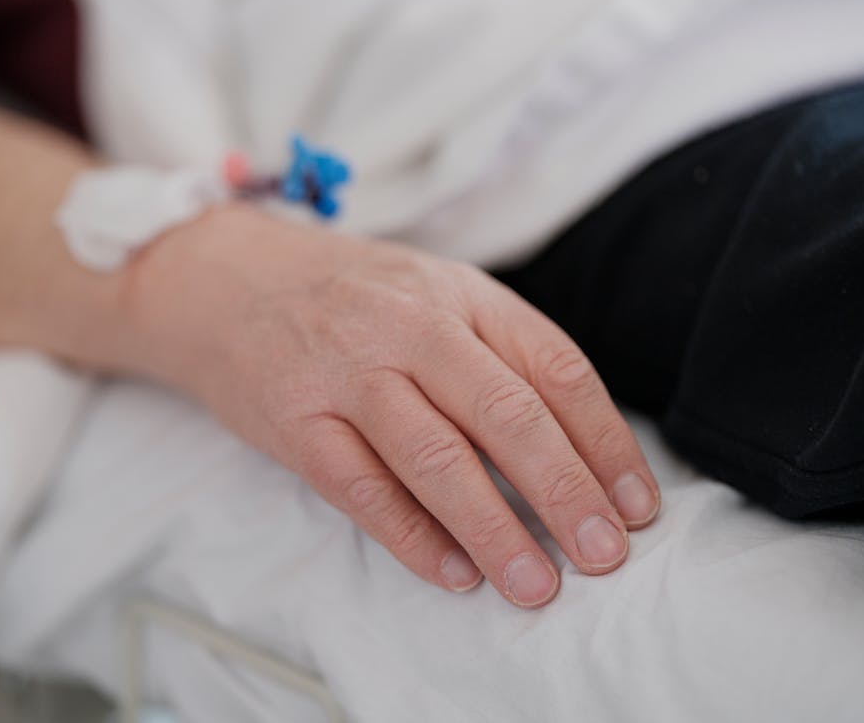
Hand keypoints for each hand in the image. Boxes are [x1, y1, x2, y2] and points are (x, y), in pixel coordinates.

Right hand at [123, 204, 659, 607]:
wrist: (228, 280)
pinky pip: (362, 488)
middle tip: (604, 554)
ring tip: (537, 584)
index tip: (635, 503)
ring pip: (436, 457)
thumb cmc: (351, 297)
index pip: (555, 369)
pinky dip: (412, 536)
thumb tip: (579, 450)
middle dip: (565, 491)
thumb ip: (500, 354)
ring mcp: (347, 372)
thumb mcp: (435, 295)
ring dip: (494, 528)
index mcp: (461, 294)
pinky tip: (453, 572)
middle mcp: (409, 326)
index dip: (605, 442)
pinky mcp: (294, 420)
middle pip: (505, 414)